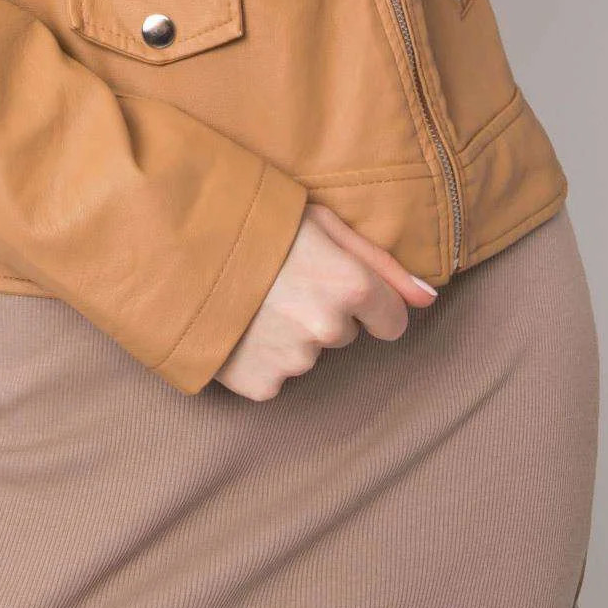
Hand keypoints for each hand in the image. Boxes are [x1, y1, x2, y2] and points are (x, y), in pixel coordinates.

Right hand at [212, 202, 436, 400]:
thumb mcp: (323, 222)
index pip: (392, 320)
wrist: (178, 244)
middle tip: (282, 281)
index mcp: (350, 285)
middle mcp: (328, 328)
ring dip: (290, 333)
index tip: (338, 285)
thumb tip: (430, 299)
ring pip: (309, 354)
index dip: (368, 302)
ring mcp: (294, 361)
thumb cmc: (255, 222)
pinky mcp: (261, 385)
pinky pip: (277, 377)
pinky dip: (261, 357)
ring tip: (255, 298)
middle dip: (322, 312)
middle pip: (346, 334)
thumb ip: (382, 263)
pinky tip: (240, 326)